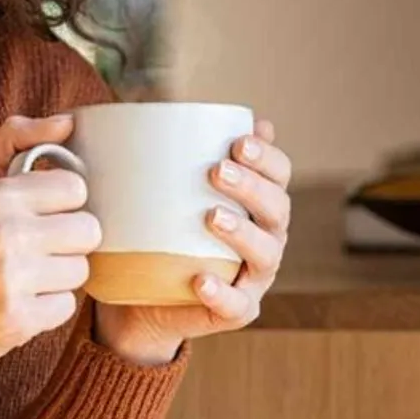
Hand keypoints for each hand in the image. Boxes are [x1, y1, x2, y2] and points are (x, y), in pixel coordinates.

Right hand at [0, 114, 101, 418]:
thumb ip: (15, 141)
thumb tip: (68, 121)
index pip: (75, 189)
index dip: (62, 204)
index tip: (39, 216)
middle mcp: (3, 233)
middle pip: (88, 230)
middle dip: (67, 242)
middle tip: (34, 251)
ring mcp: (11, 278)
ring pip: (81, 270)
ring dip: (58, 277)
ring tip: (22, 278)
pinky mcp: (18, 319)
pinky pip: (67, 306)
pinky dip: (47, 309)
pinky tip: (17, 304)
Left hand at [93, 118, 292, 365]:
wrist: (140, 298)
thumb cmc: (156, 232)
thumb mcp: (159, 191)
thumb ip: (169, 154)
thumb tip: (163, 107)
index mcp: (256, 204)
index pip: (279, 175)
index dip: (268, 158)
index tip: (238, 141)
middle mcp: (265, 238)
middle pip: (277, 209)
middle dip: (253, 187)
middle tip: (217, 171)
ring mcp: (253, 278)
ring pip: (266, 255)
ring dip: (243, 233)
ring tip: (212, 217)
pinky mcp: (234, 311)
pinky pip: (236, 305)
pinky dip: (221, 292)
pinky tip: (201, 279)